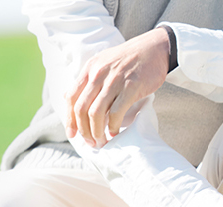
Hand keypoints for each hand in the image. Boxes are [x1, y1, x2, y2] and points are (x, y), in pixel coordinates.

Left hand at [64, 28, 170, 146]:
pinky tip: (115, 132)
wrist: (154, 48)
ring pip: (96, 113)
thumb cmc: (130, 59)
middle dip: (84, 130)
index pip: (72, 97)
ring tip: (101, 140)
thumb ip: (88, 79)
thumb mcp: (103, 62)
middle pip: (82, 108)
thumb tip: (68, 98)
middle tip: (91, 142)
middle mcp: (98, 74)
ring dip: (97, 132)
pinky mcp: (131, 87)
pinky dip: (114, 126)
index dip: (70, 119)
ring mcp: (114, 80)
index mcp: (90, 68)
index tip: (73, 134)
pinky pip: (116, 112)